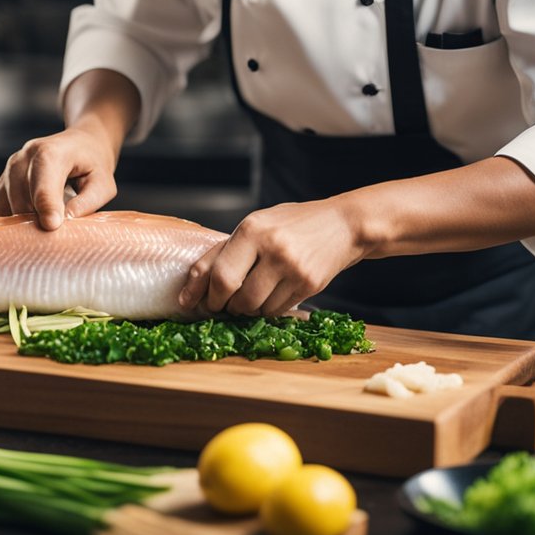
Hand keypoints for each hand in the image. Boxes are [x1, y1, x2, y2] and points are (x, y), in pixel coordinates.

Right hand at [0, 121, 118, 229]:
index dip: (46, 205)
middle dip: (38, 221)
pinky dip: (10, 222)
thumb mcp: (104, 183)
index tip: (52, 226)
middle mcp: (24, 158)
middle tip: (58, 235)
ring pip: (6, 206)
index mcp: (51, 152)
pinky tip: (29, 224)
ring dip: (24, 223)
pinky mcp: (1, 182)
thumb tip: (65, 221)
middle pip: (22, 199)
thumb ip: (87, 202)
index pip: (44, 182)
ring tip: (47, 225)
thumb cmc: (93, 166)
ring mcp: (9, 169)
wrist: (80, 145)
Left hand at [177, 200, 366, 315]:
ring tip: (248, 296)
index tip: (191, 303)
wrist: (343, 225)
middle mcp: (273, 248)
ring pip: (255, 308)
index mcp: (252, 229)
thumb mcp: (256, 225)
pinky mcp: (310, 285)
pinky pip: (277, 311)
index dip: (201, 294)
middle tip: (221, 304)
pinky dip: (267, 309)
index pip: (218, 273)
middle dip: (223, 305)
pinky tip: (270, 294)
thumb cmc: (292, 224)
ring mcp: (293, 268)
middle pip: (236, 296)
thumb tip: (193, 284)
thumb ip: (226, 250)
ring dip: (245, 310)